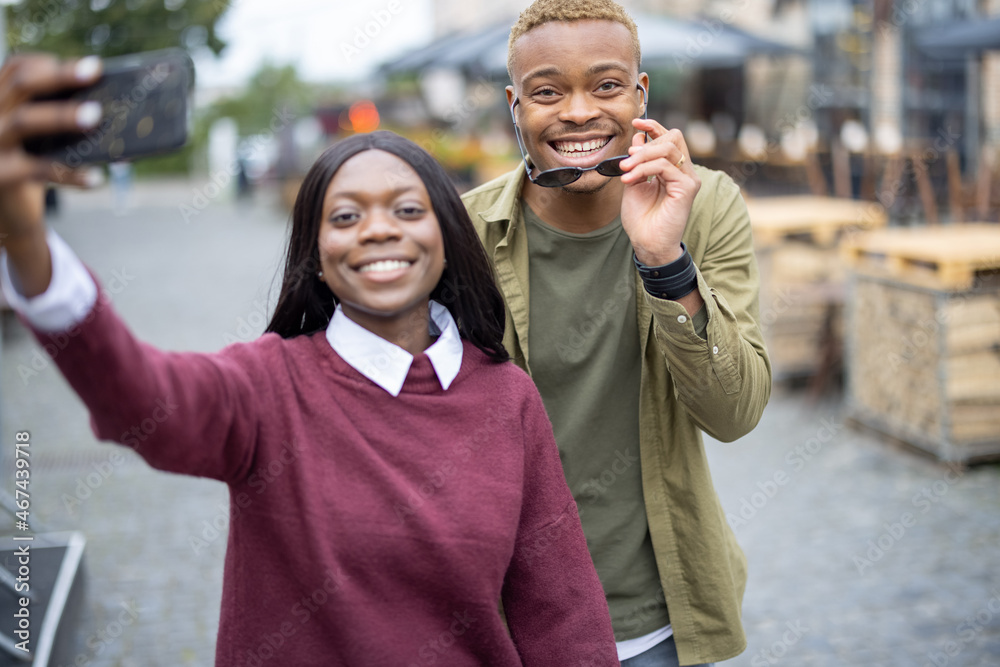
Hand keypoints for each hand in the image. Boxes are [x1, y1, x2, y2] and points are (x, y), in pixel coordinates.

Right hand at [0, 53, 101, 245]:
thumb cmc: (30, 164)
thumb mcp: (40, 137)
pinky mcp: (0, 175)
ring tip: (96, 116)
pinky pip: (36, 170)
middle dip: (58, 76)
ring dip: (61, 115)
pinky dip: (70, 174)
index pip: (14, 67)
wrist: (7, 211)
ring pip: (23, 121)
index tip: (88, 66)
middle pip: (19, 85)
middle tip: (94, 72)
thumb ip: (57, 117)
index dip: (48, 62)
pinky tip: (96, 178)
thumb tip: (107, 106)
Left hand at [617, 118, 699, 265]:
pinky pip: (665, 166)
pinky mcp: (687, 188)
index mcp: (673, 168)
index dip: (654, 126)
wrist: (647, 243)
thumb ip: (636, 161)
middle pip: (673, 137)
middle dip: (646, 144)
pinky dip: (644, 169)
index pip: (669, 137)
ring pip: (668, 149)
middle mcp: (684, 171)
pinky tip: (631, 180)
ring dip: (642, 157)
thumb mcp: (634, 183)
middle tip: (627, 160)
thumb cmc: (642, 218)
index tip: (635, 122)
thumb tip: (638, 137)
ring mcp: (688, 179)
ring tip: (626, 171)